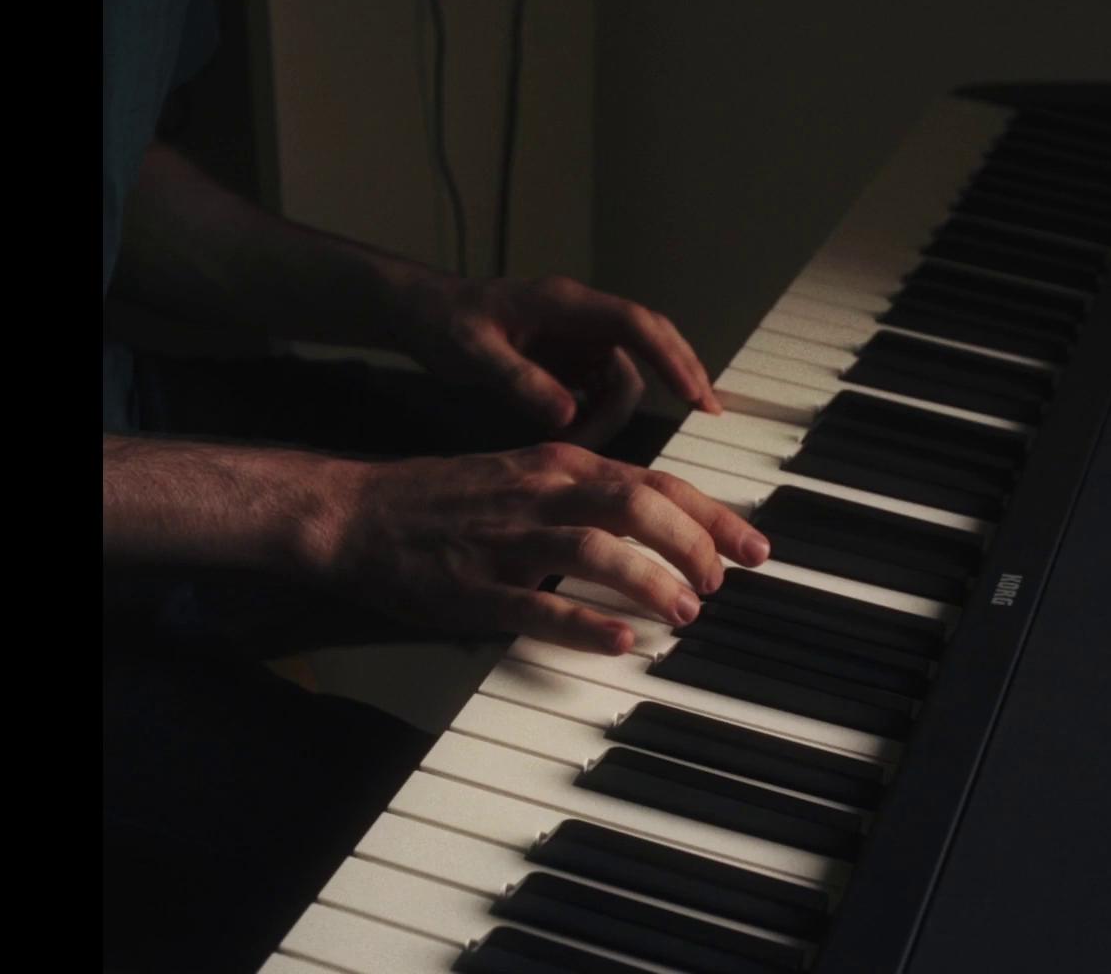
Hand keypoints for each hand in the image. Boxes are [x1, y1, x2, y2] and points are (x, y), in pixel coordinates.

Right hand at [314, 442, 770, 654]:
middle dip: (694, 546)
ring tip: (683, 613)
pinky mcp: (474, 588)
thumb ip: (588, 491)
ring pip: (597, 551)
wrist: (354, 512)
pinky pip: (538, 606)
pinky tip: (620, 643)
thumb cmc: (444, 499)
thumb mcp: (526, 475)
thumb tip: (659, 519)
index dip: (712, 516)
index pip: (656, 483)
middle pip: (639, 508)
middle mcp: (541, 494)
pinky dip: (585, 625)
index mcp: (560, 466)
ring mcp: (507, 541)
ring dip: (651, 583)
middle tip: (722, 583)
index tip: (755, 546)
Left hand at [400, 274, 722, 447]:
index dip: (671, 357)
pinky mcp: (570, 360)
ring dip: (612, 415)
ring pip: (623, 377)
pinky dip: (595, 417)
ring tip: (575, 447)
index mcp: (565, 305)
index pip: (635, 325)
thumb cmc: (444, 323)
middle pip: (651, 342)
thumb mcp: (472, 353)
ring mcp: (578, 339)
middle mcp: (581, 318)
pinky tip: (570, 437)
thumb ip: (519, 382)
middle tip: (707, 412)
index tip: (695, 393)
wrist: (422, 313)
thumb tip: (566, 415)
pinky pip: (600, 390)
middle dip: (679, 375)